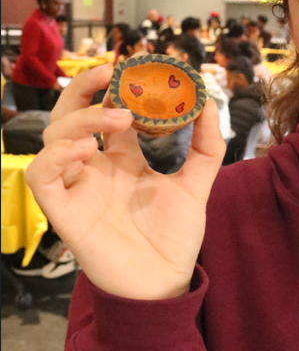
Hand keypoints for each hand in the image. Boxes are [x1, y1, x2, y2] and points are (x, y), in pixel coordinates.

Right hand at [25, 64, 225, 299]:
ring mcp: (77, 187)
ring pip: (53, 136)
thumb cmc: (174, 238)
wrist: (165, 284)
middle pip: (73, 113)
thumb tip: (207, 101)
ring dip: (81, 118)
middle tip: (112, 73)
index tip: (141, 66)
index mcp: (123, 158)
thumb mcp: (196, 184)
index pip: (110, 109)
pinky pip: (40, 175)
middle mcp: (96, 167)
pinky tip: (87, 152)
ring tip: (119, 118)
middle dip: (86, 88)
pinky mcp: (63, 211)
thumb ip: (205, 145)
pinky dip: (56, 156)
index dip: (118, 85)